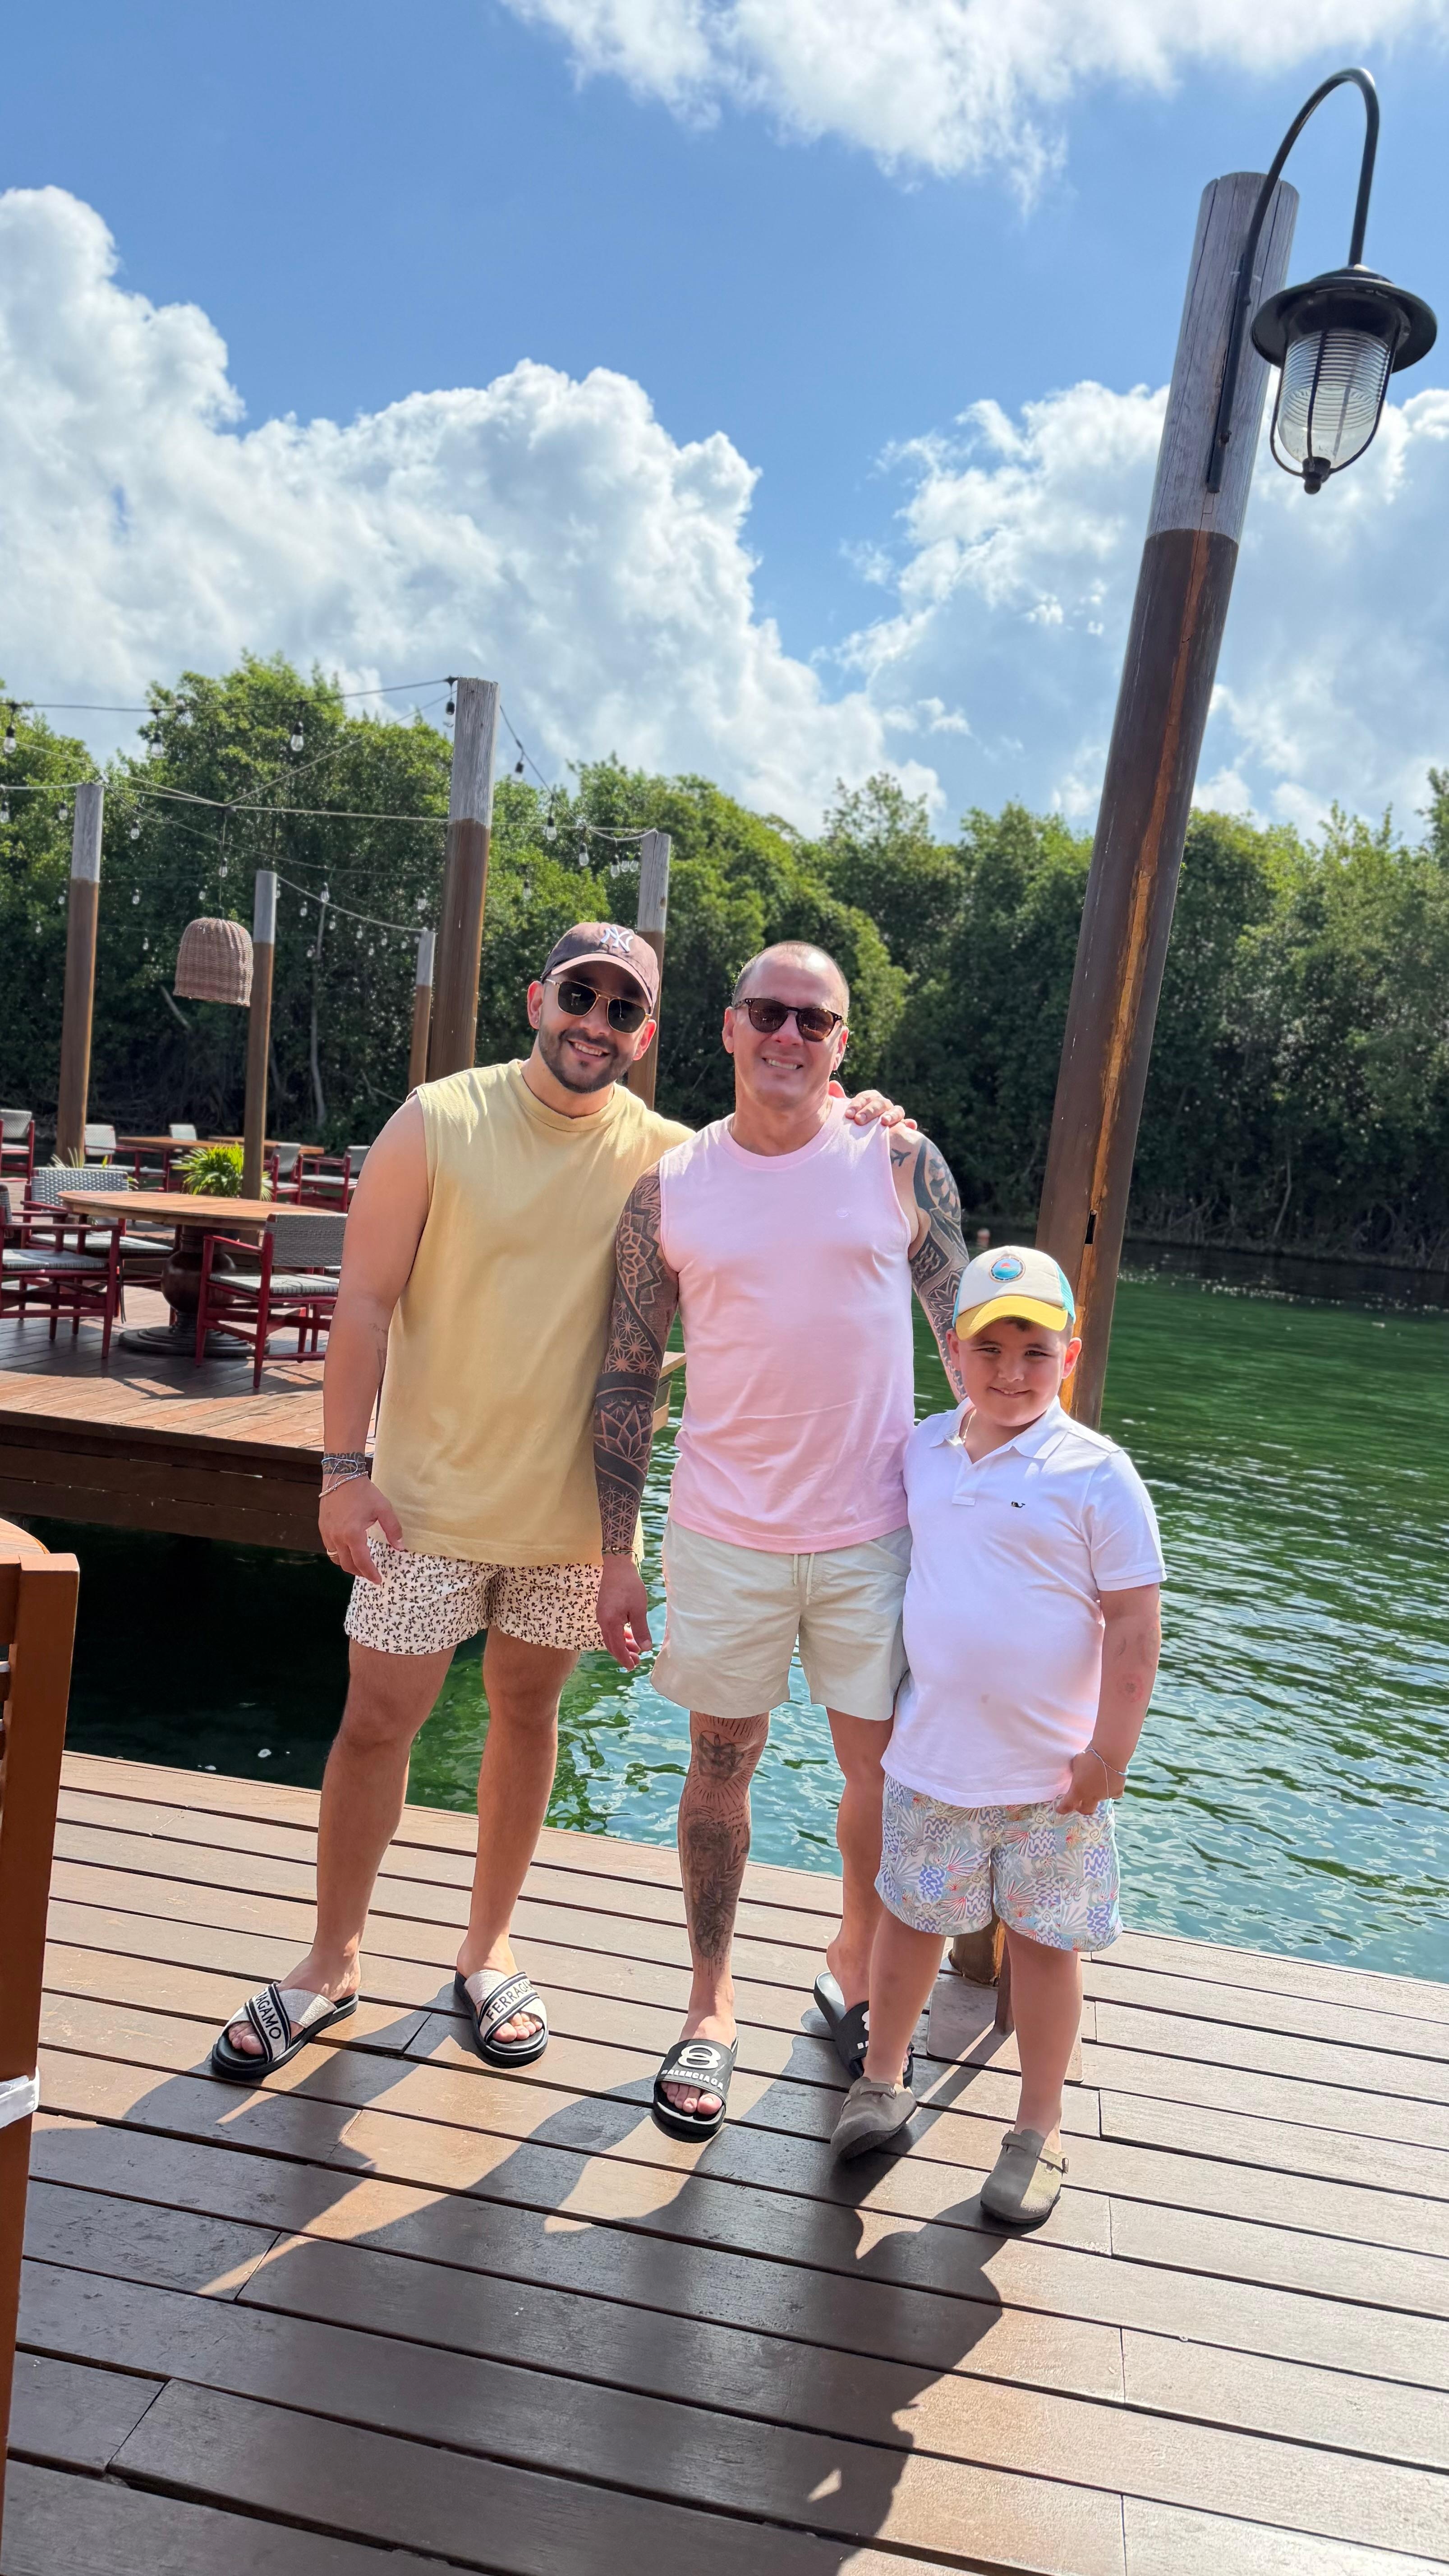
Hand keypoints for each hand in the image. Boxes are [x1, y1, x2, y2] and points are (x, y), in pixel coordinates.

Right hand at [319, 1475, 401, 1579]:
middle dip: (360, 1573)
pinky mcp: (323, 1528)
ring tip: (360, 1564)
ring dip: (348, 1565)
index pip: (362, 1562)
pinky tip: (348, 1550)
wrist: (341, 1476)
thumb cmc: (364, 1492)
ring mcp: (327, 1534)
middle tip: (371, 1574)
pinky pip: (330, 1549)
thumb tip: (400, 1547)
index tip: (378, 1580)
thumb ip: (393, 1529)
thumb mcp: (383, 1509)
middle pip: (347, 1565)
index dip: (370, 1574)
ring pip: (336, 1559)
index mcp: (353, 1534)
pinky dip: (339, 1554)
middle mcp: (337, 1537)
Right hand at [597, 1554, 653, 1669]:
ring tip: (636, 1649)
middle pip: (612, 1644)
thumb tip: (646, 1648)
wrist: (617, 1567)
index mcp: (610, 1622)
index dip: (625, 1659)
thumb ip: (640, 1630)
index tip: (633, 1667)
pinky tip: (629, 1635)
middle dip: (624, 1655)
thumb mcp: (639, 1609)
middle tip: (637, 1662)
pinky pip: (610, 1629)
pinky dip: (620, 1635)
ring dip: (622, 1645)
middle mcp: (602, 1621)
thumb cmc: (629, 1586)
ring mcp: (602, 1616)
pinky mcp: (604, 1611)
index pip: (617, 1647)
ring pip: (611, 1637)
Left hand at [836, 1083, 916, 1131]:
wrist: (864, 1146)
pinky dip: (910, 1124)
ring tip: (884, 1122)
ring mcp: (895, 1117)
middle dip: (870, 1111)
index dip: (857, 1104)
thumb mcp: (847, 1115)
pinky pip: (909, 1125)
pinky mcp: (903, 1129)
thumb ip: (839, 1100)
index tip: (848, 1115)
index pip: (865, 1097)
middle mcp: (884, 1106)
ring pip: (897, 1110)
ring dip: (891, 1115)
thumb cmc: (855, 1127)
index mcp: (870, 1101)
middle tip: (859, 1121)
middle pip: (880, 1103)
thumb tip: (833, 1084)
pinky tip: (910, 1126)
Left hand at [1056, 1748, 1123, 1814]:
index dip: (1063, 1809)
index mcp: (1077, 1791)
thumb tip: (1078, 1772)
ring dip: (1096, 1796)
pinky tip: (1110, 1784)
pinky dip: (1110, 1791)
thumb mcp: (1077, 1763)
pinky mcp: (1116, 1792)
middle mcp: (1091, 1797)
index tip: (1060, 1810)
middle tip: (1080, 1802)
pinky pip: (1113, 1795)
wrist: (1110, 1755)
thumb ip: (1076, 1772)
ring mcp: (1104, 1796)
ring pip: (1099, 1801)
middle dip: (1081, 1808)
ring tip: (1097, 1784)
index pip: (1067, 1805)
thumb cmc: (1089, 1756)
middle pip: (1085, 1810)